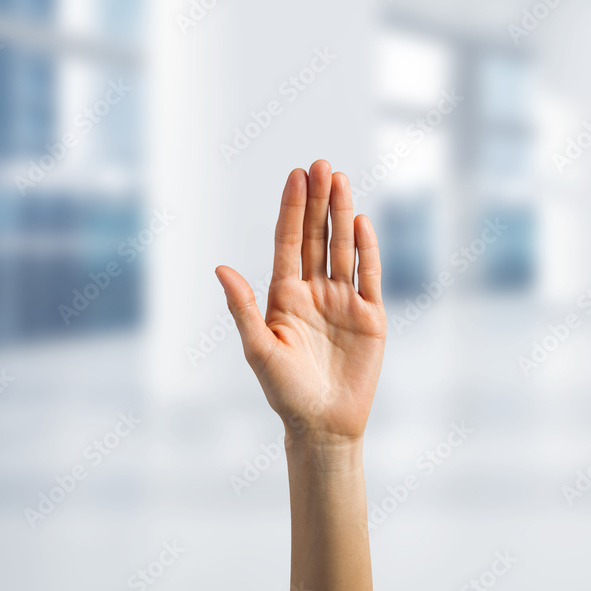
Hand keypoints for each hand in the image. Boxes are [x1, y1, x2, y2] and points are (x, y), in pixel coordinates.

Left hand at [215, 159, 385, 445]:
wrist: (324, 426)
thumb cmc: (285, 392)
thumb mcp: (259, 349)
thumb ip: (243, 307)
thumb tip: (219, 267)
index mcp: (285, 295)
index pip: (289, 242)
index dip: (292, 209)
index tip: (296, 176)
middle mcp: (314, 290)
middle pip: (316, 236)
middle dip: (319, 201)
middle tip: (321, 164)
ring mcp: (344, 300)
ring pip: (342, 248)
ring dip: (342, 215)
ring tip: (341, 180)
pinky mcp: (370, 316)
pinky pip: (368, 275)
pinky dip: (367, 249)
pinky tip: (362, 223)